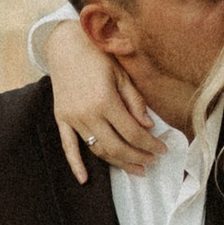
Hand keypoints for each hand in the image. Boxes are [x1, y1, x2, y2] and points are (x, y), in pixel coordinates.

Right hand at [42, 20, 162, 184]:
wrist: (65, 44)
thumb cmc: (97, 55)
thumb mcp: (122, 74)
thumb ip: (135, 101)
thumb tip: (148, 126)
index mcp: (105, 100)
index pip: (132, 132)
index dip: (149, 144)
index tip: (162, 150)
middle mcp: (87, 113)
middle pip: (116, 146)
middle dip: (136, 157)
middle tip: (151, 162)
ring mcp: (72, 118)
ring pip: (97, 149)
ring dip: (117, 162)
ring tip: (135, 169)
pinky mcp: (61, 119)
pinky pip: (68, 146)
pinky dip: (76, 164)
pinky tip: (85, 180)